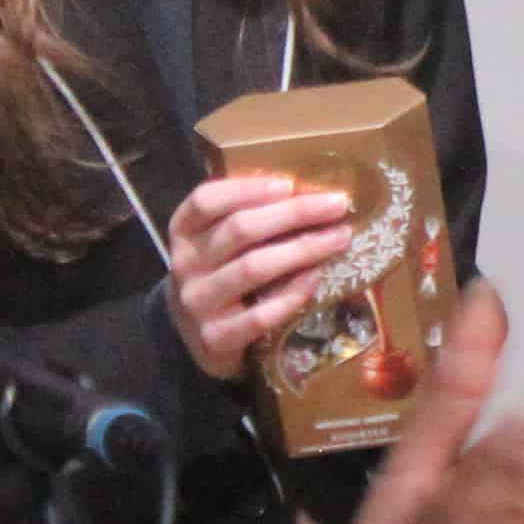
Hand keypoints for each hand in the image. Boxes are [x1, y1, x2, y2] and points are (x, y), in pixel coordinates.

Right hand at [162, 171, 364, 378]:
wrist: (195, 339)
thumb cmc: (220, 276)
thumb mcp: (219, 244)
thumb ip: (247, 217)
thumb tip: (310, 192)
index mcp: (183, 232)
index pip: (206, 200)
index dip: (247, 188)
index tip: (290, 184)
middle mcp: (185, 265)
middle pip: (239, 230)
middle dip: (293, 214)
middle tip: (338, 205)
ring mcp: (198, 303)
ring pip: (252, 268)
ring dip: (302, 250)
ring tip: (339, 238)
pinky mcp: (215, 338)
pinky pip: (259, 315)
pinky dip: (291, 294)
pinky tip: (317, 278)